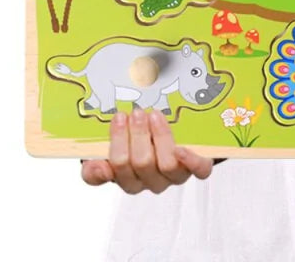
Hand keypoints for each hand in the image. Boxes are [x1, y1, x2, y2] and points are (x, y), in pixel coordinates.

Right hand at [81, 109, 213, 193]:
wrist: (172, 140)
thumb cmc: (140, 142)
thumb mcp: (113, 148)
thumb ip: (98, 160)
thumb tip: (97, 166)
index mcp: (126, 178)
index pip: (116, 169)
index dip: (117, 142)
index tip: (119, 118)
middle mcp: (150, 181)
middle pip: (141, 163)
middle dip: (138, 134)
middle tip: (137, 113)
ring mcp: (174, 176)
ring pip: (166, 164)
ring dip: (159, 137)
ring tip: (155, 116)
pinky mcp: (196, 169)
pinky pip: (198, 170)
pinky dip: (190, 160)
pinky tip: (182, 148)